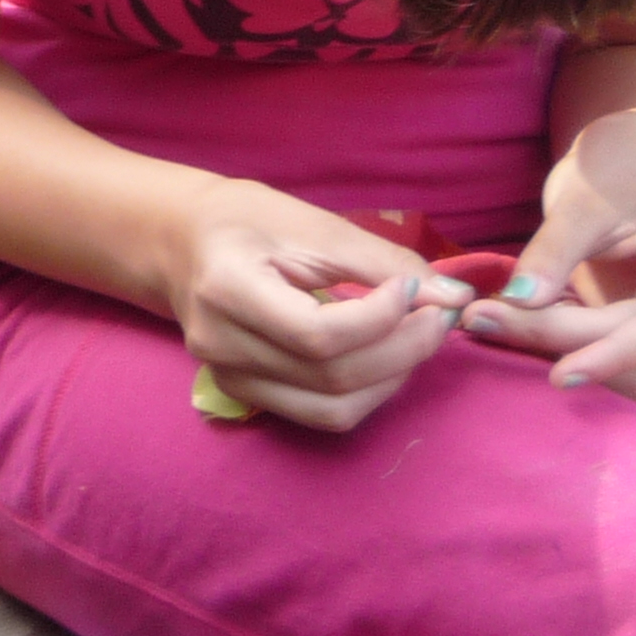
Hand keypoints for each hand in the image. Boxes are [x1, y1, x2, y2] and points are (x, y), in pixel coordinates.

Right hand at [162, 179, 472, 433]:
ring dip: (392, 378)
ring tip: (417, 336)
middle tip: (440, 314)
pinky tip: (385, 357)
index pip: (318, 334)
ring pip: (333, 409)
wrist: (182, 243)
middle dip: (404, 350)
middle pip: (332, 377)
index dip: (381, 319)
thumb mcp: (314, 225)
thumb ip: (383, 262)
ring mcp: (228, 379)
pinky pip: (320, 414)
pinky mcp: (244, 395)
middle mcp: (220, 346)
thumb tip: (453, 297)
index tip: (415, 287)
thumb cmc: (247, 221)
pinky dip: (367, 392)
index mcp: (227, 289)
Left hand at [453, 115, 635, 409]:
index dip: (610, 357)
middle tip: (492, 324)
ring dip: (581, 375)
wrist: (625, 173)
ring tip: (509, 326)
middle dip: (582, 359)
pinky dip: (583, 369)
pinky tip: (534, 337)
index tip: (558, 377)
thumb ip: (553, 251)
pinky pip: (627, 382)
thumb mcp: (580, 200)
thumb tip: (521, 300)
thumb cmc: (611, 175)